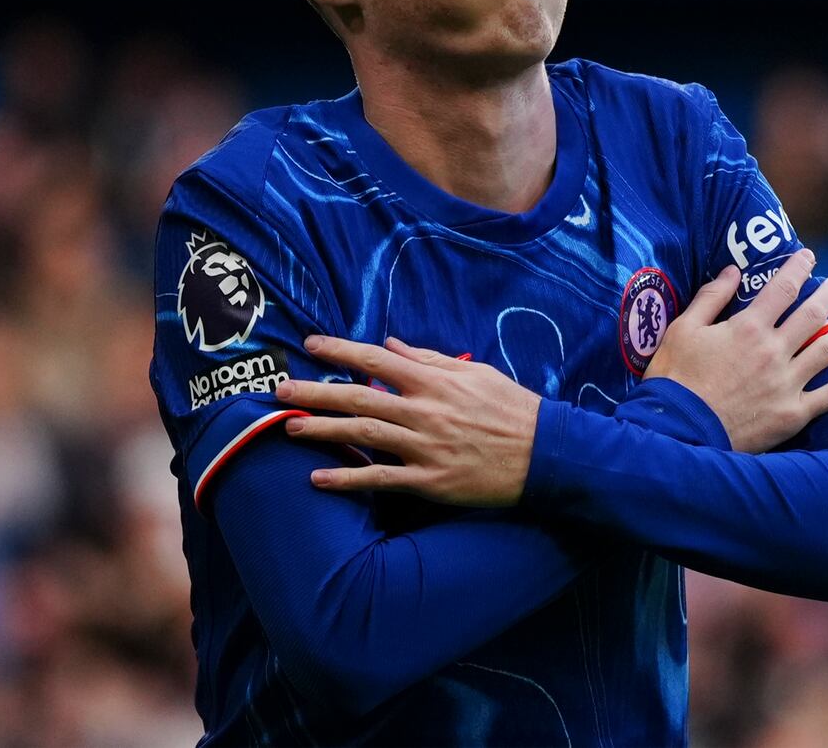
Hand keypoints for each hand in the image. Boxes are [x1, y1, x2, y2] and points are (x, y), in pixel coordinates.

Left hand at [275, 335, 540, 506]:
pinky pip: (381, 479)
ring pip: (364, 435)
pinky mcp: (431, 482)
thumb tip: (393, 345)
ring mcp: (426, 448)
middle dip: (316, 392)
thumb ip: (430, 360)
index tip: (310, 344)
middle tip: (281, 390)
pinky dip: (348, 479)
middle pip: (359, 397)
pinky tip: (319, 479)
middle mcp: (425, 411)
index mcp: (435, 381)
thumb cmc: (512, 410)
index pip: (377, 359)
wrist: (546, 456)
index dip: (341, 350)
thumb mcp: (475, 374)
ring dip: (323, 431)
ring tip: (290, 428)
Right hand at [645, 249, 827, 452]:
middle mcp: (774, 351)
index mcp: (747, 328)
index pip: (782, 288)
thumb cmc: (675, 379)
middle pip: (812, 315)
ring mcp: (787, 383)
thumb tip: (730, 271)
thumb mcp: (682, 330)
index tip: (809, 257)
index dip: (798, 268)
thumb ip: (710, 298)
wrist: (679, 430)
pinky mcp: (794, 413)